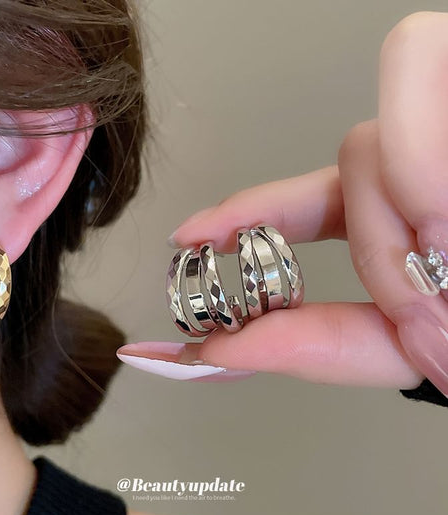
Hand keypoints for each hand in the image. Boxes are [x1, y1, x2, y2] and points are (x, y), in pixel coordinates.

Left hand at [116, 11, 447, 395]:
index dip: (246, 216)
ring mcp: (445, 133)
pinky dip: (419, 141)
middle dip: (378, 246)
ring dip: (400, 211)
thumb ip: (319, 349)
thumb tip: (213, 355)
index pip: (309, 206)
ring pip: (369, 140)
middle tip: (435, 293)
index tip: (189, 236)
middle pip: (348, 172)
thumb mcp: (414, 350)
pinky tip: (440, 202)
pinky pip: (418, 62)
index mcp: (409, 221)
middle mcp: (428, 167)